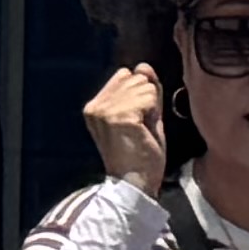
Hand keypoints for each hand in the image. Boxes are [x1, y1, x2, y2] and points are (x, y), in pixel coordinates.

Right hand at [84, 62, 173, 196]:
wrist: (136, 183)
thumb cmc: (141, 154)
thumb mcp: (145, 116)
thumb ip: (144, 90)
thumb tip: (143, 65)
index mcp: (95, 106)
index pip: (126, 74)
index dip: (141, 95)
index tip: (136, 122)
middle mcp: (95, 105)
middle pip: (137, 78)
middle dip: (147, 101)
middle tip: (139, 130)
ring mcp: (105, 110)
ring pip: (145, 86)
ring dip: (151, 109)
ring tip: (141, 132)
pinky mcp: (118, 116)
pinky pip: (149, 96)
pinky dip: (153, 114)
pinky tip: (142, 132)